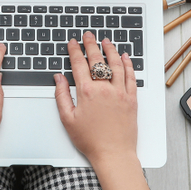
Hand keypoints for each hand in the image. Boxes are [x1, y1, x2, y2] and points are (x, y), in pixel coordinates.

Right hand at [53, 31, 137, 164]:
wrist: (113, 154)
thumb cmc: (90, 140)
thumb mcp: (68, 119)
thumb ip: (61, 95)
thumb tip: (58, 78)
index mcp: (87, 92)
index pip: (79, 64)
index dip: (75, 51)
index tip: (73, 43)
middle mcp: (104, 88)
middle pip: (97, 60)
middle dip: (91, 44)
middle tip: (88, 35)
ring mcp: (120, 92)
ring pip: (116, 64)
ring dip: (110, 50)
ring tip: (106, 41)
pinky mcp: (132, 99)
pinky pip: (131, 76)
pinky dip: (128, 64)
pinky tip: (125, 57)